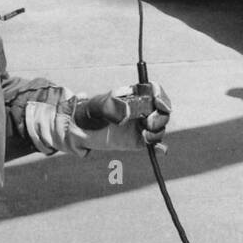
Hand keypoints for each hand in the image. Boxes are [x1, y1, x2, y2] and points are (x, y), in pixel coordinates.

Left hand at [23, 83, 171, 156]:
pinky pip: (154, 144)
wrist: (79, 130)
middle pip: (162, 110)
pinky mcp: (138, 141)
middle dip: (160, 117)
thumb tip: (128, 114)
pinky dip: (159, 147)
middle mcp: (141, 109)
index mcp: (134, 96)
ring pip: (159, 127)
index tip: (158, 103)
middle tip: (147, 123)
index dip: (161, 96)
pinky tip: (159, 150)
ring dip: (157, 132)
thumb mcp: (98, 106)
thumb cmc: (89, 112)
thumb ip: (112, 107)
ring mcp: (141, 125)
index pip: (155, 92)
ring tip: (144, 136)